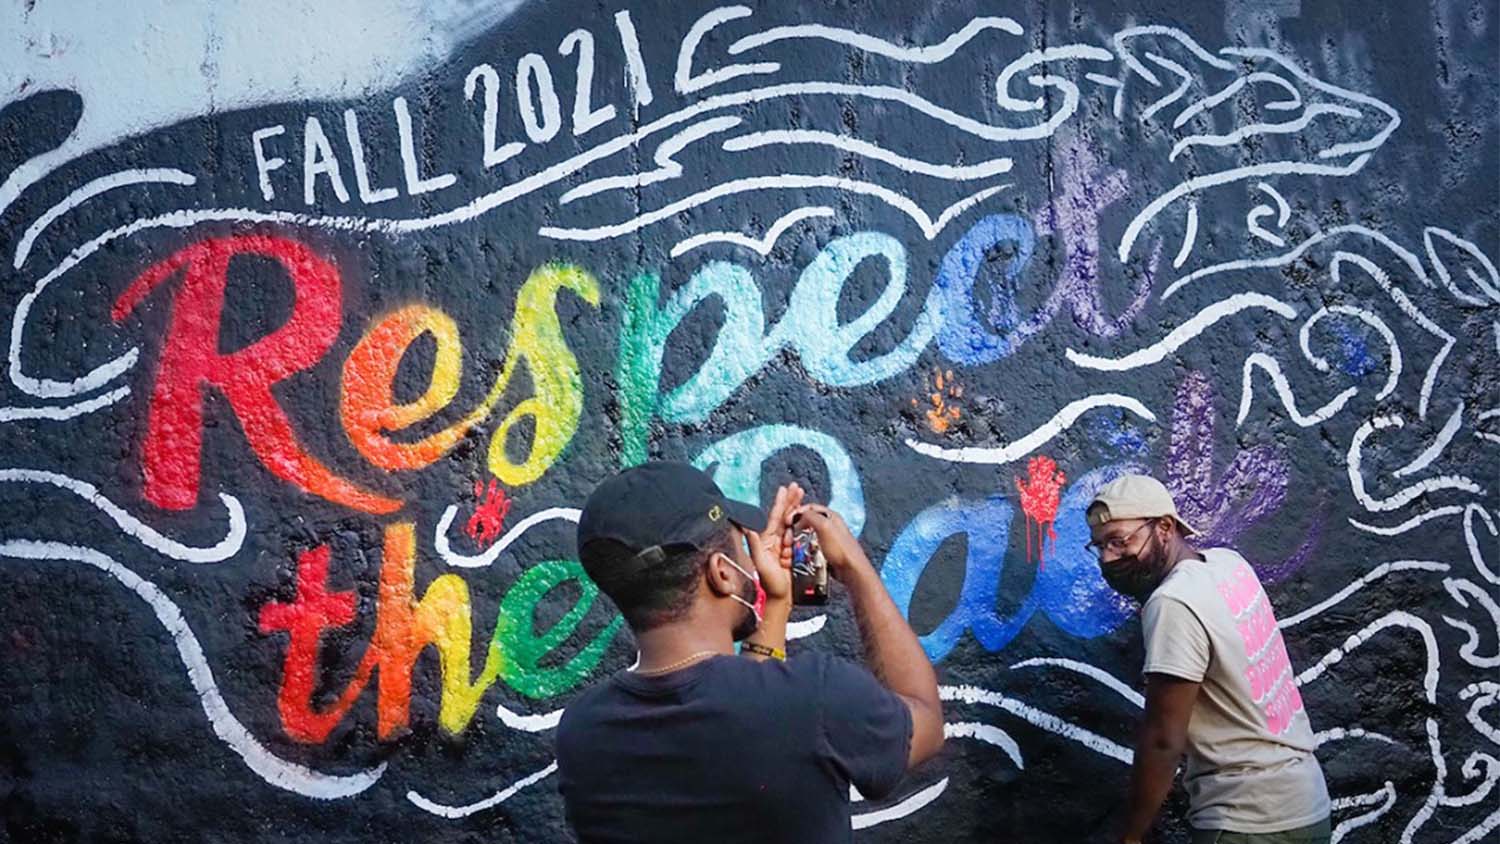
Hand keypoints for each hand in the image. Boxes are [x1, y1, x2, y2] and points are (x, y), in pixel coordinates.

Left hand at [745, 483, 803, 605]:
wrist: (781, 599)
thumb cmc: (770, 584)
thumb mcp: (761, 564)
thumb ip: (755, 546)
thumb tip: (748, 529)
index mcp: (766, 540)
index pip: (774, 517)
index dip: (780, 503)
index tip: (784, 489)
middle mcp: (774, 540)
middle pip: (784, 516)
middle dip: (791, 501)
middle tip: (797, 487)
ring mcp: (784, 546)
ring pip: (792, 523)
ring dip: (798, 509)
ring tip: (803, 496)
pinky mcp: (793, 552)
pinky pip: (798, 535)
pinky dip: (803, 524)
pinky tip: (807, 514)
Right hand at [789, 504, 867, 579]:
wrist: (851, 570)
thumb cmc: (840, 549)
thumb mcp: (824, 527)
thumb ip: (810, 517)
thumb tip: (800, 516)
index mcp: (831, 516)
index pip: (810, 507)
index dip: (797, 512)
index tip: (788, 521)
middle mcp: (831, 525)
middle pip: (809, 520)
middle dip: (797, 526)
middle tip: (789, 534)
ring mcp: (830, 538)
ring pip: (809, 533)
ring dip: (799, 538)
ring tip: (793, 544)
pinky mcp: (828, 550)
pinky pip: (812, 546)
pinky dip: (805, 548)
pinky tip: (801, 553)